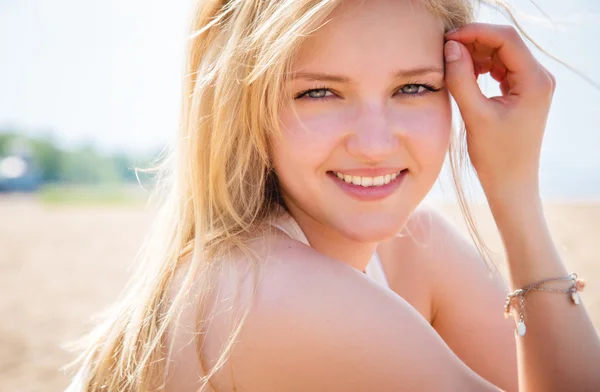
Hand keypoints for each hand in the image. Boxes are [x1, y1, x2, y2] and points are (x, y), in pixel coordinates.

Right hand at [443, 23, 555, 199]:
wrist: (511, 183)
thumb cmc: (497, 156)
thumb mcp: (475, 116)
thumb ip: (461, 80)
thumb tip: (450, 48)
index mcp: (535, 81)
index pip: (506, 39)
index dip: (476, 33)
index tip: (448, 39)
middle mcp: (539, 78)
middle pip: (505, 43)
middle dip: (474, 43)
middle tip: (444, 51)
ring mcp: (532, 84)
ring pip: (501, 54)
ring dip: (476, 55)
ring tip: (452, 65)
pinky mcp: (522, 92)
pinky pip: (501, 68)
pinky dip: (481, 67)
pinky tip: (465, 76)